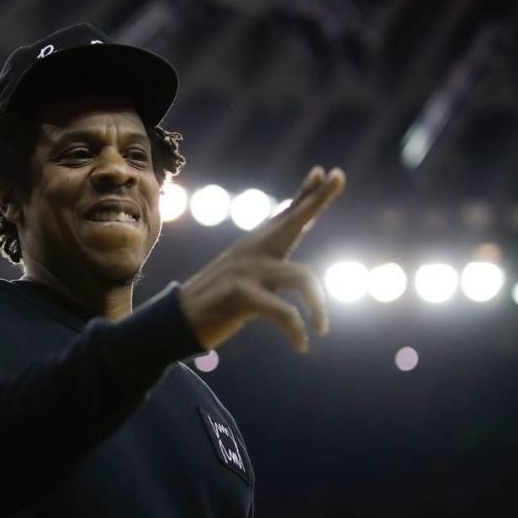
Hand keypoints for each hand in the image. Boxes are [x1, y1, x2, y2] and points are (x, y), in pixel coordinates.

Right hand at [179, 166, 345, 351]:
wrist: (178, 320)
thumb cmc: (218, 300)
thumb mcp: (246, 274)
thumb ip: (269, 259)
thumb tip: (292, 248)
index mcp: (255, 246)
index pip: (286, 215)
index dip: (307, 194)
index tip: (324, 172)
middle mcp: (252, 250)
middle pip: (292, 221)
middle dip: (318, 200)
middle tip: (338, 176)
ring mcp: (246, 270)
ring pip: (301, 277)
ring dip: (317, 306)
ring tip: (323, 328)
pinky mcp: (241, 294)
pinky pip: (283, 312)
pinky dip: (296, 330)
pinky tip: (301, 344)